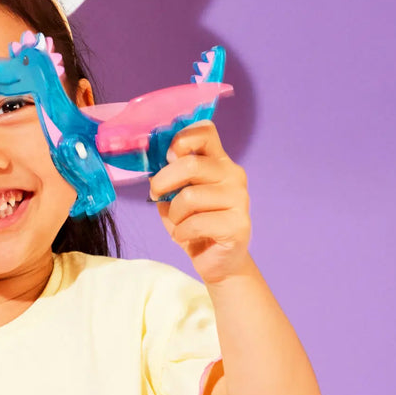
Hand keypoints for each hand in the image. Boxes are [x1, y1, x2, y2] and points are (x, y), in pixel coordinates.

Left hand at [151, 120, 250, 284]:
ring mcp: (239, 199)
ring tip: (178, 225)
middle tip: (156, 195)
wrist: (218, 262)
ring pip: (190, 197)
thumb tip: (156, 168)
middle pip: (191, 165)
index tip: (168, 156)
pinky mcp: (238, 224)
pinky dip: (181, 233)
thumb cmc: (195, 226)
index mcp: (218, 162)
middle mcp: (233, 175)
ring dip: (174, 215)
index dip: (182, 139)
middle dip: (164, 181)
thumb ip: (171, 178)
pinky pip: (196, 223)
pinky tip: (185, 237)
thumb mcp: (177, 197)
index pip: (205, 132)